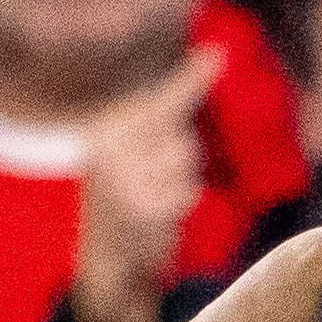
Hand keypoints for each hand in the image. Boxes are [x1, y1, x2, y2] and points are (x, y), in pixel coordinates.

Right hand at [71, 47, 222, 321]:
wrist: (105, 267)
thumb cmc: (126, 207)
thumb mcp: (133, 157)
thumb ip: (162, 118)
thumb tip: (208, 64)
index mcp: (105, 132)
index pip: (158, 101)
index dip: (190, 80)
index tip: (217, 54)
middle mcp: (109, 149)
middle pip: (180, 136)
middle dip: (180, 160)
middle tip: (153, 187)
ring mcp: (124, 178)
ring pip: (185, 162)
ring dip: (181, 185)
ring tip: (155, 203)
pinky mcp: (141, 207)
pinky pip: (186, 192)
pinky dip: (180, 205)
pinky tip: (158, 220)